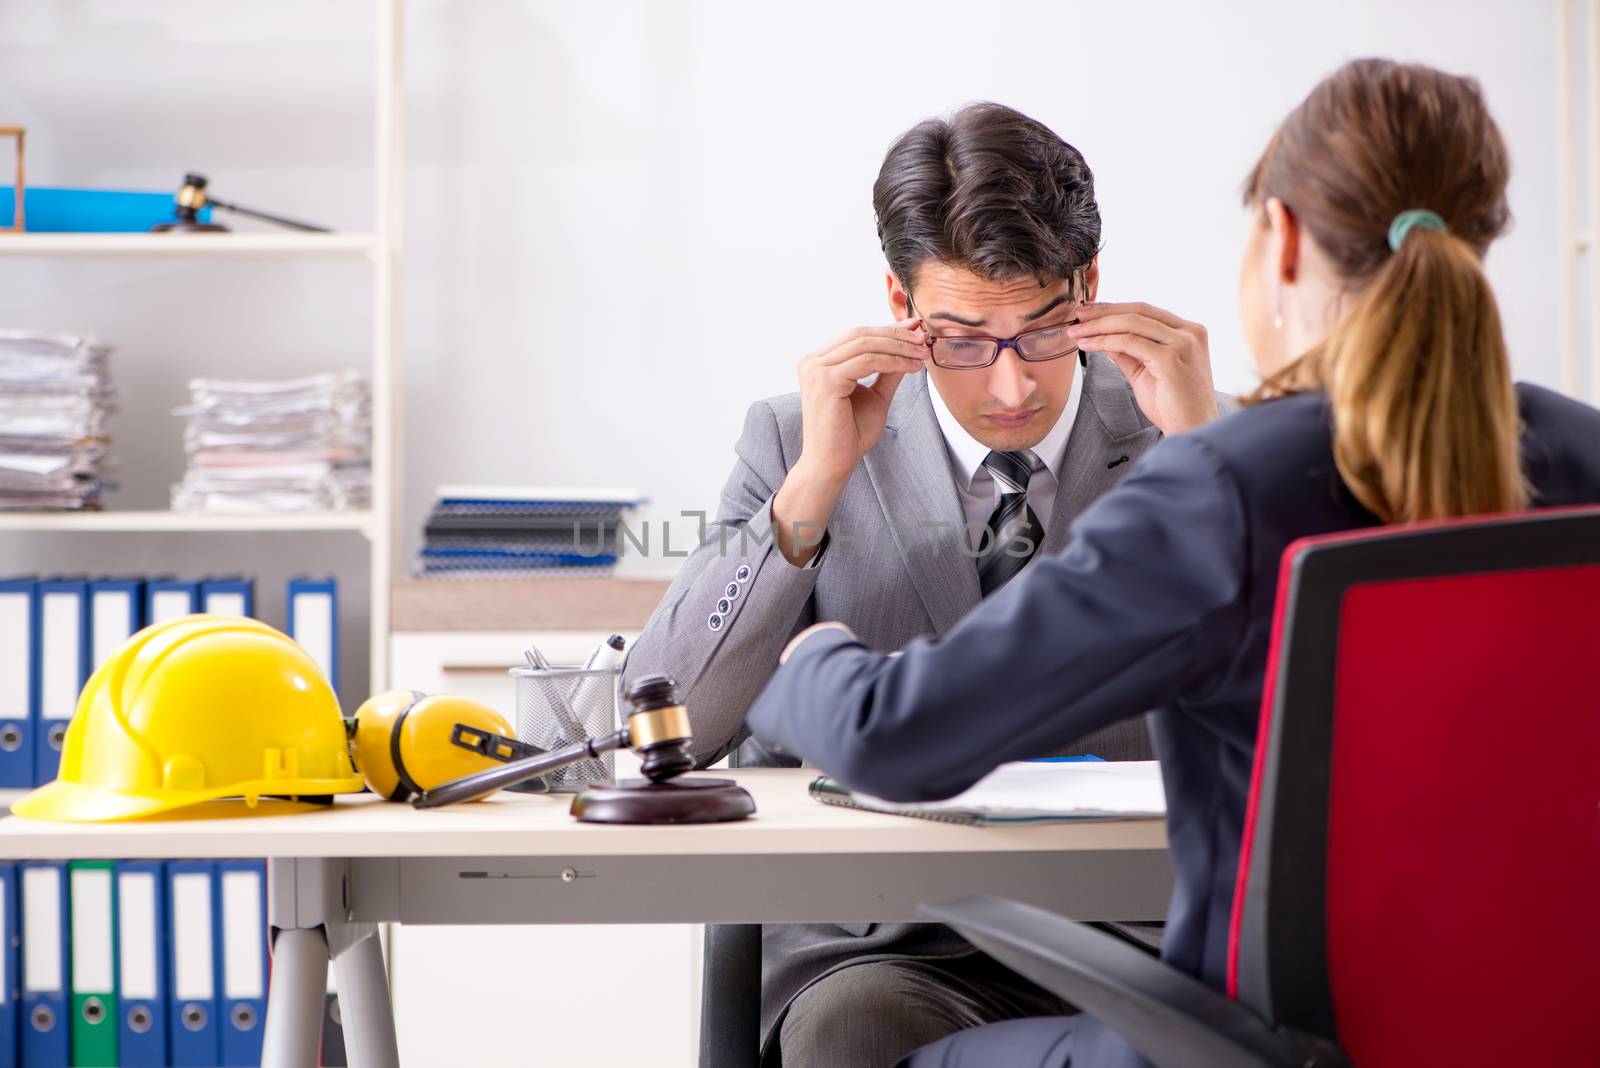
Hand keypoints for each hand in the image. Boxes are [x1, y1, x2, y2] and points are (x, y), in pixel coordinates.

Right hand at [793, 318, 927, 481]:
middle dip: (895, 335)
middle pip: (860, 334)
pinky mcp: (825, 380)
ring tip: (921, 354)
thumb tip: (910, 346)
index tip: (914, 330)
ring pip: (865, 344)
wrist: (832, 464)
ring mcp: (816, 369)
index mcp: (819, 363)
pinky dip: (893, 361)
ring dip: (899, 347)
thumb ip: (889, 371)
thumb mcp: (876, 396)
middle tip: (922, 339)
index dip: (887, 330)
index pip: (856, 336)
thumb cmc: (850, 435)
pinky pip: (868, 361)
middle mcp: (812, 362)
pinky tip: (911, 367)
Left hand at [1068, 302, 1218, 434]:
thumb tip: (1104, 336)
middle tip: (1078, 316)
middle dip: (1103, 312)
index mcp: (1188, 332)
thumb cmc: (1173, 407)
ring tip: (1077, 332)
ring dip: (1099, 326)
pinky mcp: (1171, 359)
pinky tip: (1088, 345)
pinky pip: (1130, 343)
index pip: (1146, 311)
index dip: (1114, 309)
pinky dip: (1104, 341)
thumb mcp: (1145, 372)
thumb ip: (1127, 352)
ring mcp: (1182, 344)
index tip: (1089, 313)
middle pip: (1138, 311)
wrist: (1191, 430)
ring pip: (1132, 323)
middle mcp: (1189, 333)